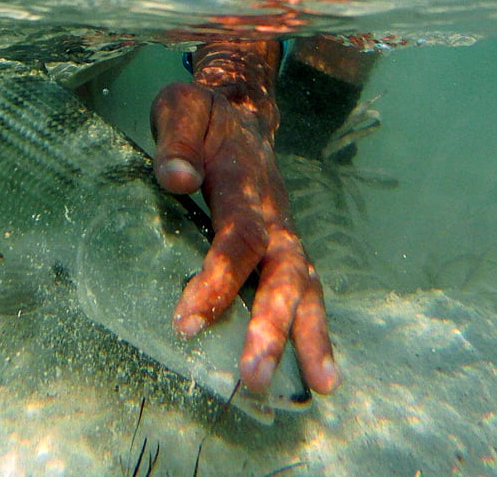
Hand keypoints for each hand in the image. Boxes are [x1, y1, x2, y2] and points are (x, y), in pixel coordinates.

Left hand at [151, 41, 338, 395]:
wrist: (241, 111)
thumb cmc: (203, 118)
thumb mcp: (182, 108)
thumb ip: (176, 140)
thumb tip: (175, 178)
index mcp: (246, 185)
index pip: (236, 238)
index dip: (215, 280)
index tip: (187, 322)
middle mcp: (275, 216)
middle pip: (283, 274)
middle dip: (271, 326)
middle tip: (252, 375)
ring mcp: (286, 235)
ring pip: (306, 289)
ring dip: (310, 338)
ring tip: (321, 387)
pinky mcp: (285, 251)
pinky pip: (304, 294)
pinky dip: (315, 333)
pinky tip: (318, 375)